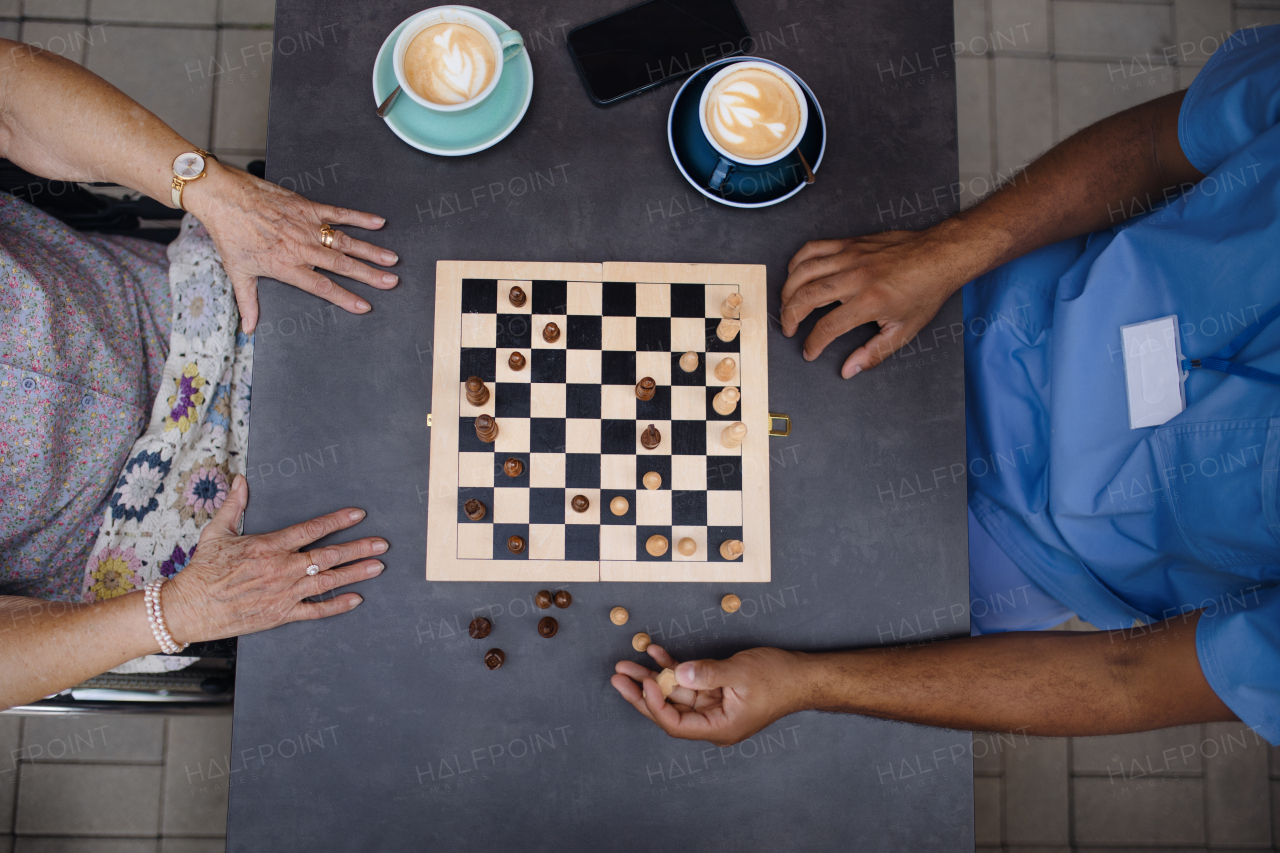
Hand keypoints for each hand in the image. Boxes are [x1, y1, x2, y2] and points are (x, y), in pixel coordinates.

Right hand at [162, 476, 385, 643]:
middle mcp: (281, 569)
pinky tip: (356, 599)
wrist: (190, 607)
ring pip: (327, 581)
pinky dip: (337, 605)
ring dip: (355, 574)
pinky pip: (314, 611)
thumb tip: (241, 480)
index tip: (358, 515)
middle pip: (328, 556)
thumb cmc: (203, 570)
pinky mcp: (280, 614)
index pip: (311, 529)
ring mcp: (283, 593)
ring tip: (378, 567)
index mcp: (269, 546)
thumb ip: (234, 505)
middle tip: (382, 544)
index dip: (337, 521)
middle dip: (358, 548)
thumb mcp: (217, 532)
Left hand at [186, 163, 398, 332]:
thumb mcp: (238, 272)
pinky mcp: (307, 207)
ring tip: (391, 259)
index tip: (365, 306)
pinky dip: (359, 217)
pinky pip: (338, 213)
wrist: (223, 198)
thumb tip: (249, 329)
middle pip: (342, 264)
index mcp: (286, 266)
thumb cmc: (229, 234)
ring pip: (345, 241)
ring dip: (370, 250)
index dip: (345, 298)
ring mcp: (306, 226)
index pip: (322, 286)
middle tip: (391, 282)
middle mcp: (301, 247)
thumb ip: (249, 302)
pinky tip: (378, 222)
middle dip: (369, 275)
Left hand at [610, 644, 808, 745]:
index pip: (677, 724)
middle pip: (668, 711)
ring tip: (626, 664)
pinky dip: (672, 667)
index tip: (645, 684)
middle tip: (618, 677)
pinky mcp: (715, 689)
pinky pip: (688, 680)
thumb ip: (709, 673)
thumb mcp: (742, 674)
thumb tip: (679, 674)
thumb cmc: (779, 678)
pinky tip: (655, 652)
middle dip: (642, 693)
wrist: (802, 675)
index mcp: (719, 726)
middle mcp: (712, 720)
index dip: (656, 706)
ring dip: (651, 677)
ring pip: (674, 693)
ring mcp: (713, 705)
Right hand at [780, 229, 972, 376]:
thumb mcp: (904, 330)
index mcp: (870, 302)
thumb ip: (873, 353)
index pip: (827, 327)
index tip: (809, 351)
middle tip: (789, 329)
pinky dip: (797, 262)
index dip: (812, 344)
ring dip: (787, 291)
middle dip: (790, 317)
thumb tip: (848, 370)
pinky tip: (795, 276)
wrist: (939, 255)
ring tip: (786, 306)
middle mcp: (856, 277)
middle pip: (806, 297)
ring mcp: (850, 257)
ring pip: (803, 271)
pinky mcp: (849, 243)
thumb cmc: (925, 292)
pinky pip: (812, 248)